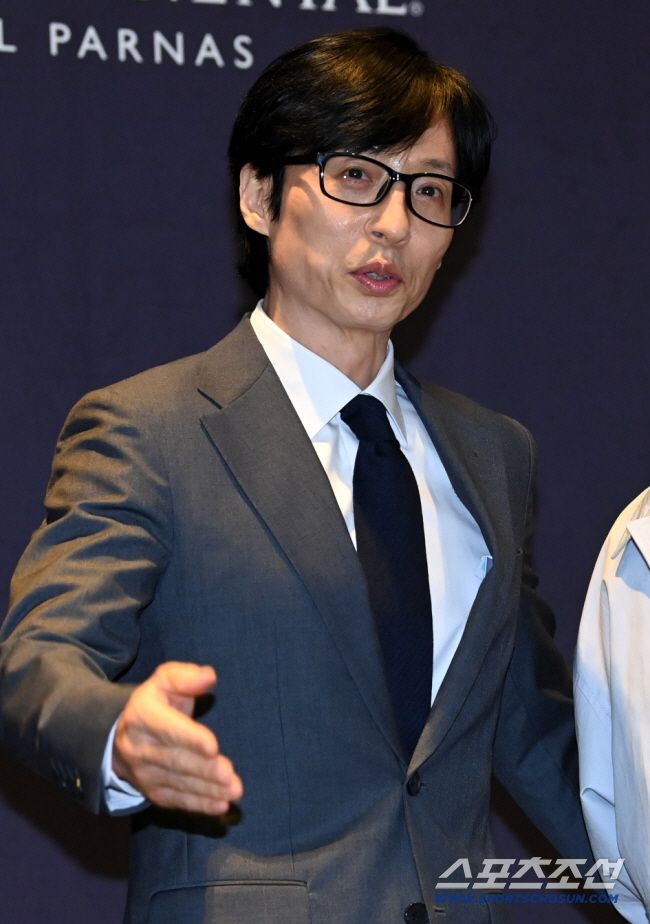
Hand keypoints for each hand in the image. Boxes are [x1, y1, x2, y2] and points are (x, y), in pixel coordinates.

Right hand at [112, 661, 242, 814]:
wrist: (119, 737)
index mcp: (142, 715)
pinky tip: (220, 806)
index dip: (190, 738)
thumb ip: (185, 677)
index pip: (167, 728)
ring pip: (178, 783)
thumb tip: (208, 676)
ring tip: (233, 791)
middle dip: (205, 770)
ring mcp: (143, 773)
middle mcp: (138, 747)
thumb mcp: (164, 681)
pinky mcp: (151, 792)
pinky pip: (176, 800)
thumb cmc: (154, 704)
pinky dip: (199, 805)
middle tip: (230, 776)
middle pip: (175, 760)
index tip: (213, 746)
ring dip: (207, 789)